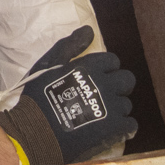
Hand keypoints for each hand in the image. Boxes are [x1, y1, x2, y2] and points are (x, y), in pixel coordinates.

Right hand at [0, 26, 136, 164]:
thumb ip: (69, 46)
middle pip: (126, 80)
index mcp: (90, 67)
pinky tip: (110, 130)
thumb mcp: (48, 66)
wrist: (34, 134)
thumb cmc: (37, 99)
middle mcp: (104, 84)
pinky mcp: (114, 129)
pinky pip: (131, 125)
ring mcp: (111, 107)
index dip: (106, 69)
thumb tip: (89, 30)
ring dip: (116, 109)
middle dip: (118, 86)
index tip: (97, 79)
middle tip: (103, 96)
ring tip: (100, 117)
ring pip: (126, 104)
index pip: (112, 61)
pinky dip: (123, 128)